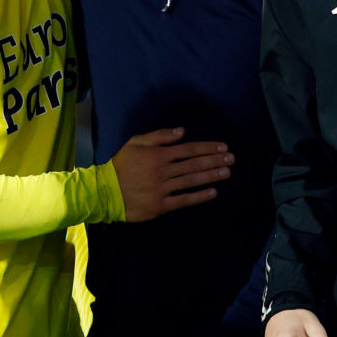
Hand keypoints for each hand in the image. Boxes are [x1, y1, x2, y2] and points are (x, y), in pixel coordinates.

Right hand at [110, 128, 231, 221]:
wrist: (105, 192)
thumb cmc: (121, 165)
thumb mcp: (135, 143)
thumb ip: (159, 136)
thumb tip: (182, 131)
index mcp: (158, 154)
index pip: (188, 149)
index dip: (207, 148)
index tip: (223, 147)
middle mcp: (163, 170)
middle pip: (194, 164)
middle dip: (215, 160)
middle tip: (232, 159)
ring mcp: (163, 189)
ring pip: (192, 180)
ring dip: (211, 176)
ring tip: (227, 172)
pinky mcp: (161, 205)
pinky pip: (184, 200)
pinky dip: (199, 196)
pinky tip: (213, 192)